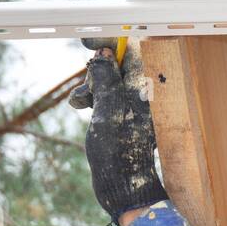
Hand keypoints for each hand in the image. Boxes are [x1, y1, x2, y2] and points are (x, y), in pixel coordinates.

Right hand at [71, 40, 167, 224]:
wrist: (122, 185)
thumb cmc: (118, 150)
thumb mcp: (108, 109)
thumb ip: (106, 78)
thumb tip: (104, 54)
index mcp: (144, 88)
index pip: (131, 49)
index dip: (109, 41)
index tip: (87, 40)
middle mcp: (140, 93)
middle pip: (116, 63)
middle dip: (96, 70)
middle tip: (90, 87)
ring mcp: (130, 105)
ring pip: (106, 79)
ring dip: (90, 86)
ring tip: (83, 104)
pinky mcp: (120, 116)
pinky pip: (104, 96)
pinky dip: (91, 98)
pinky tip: (82, 108)